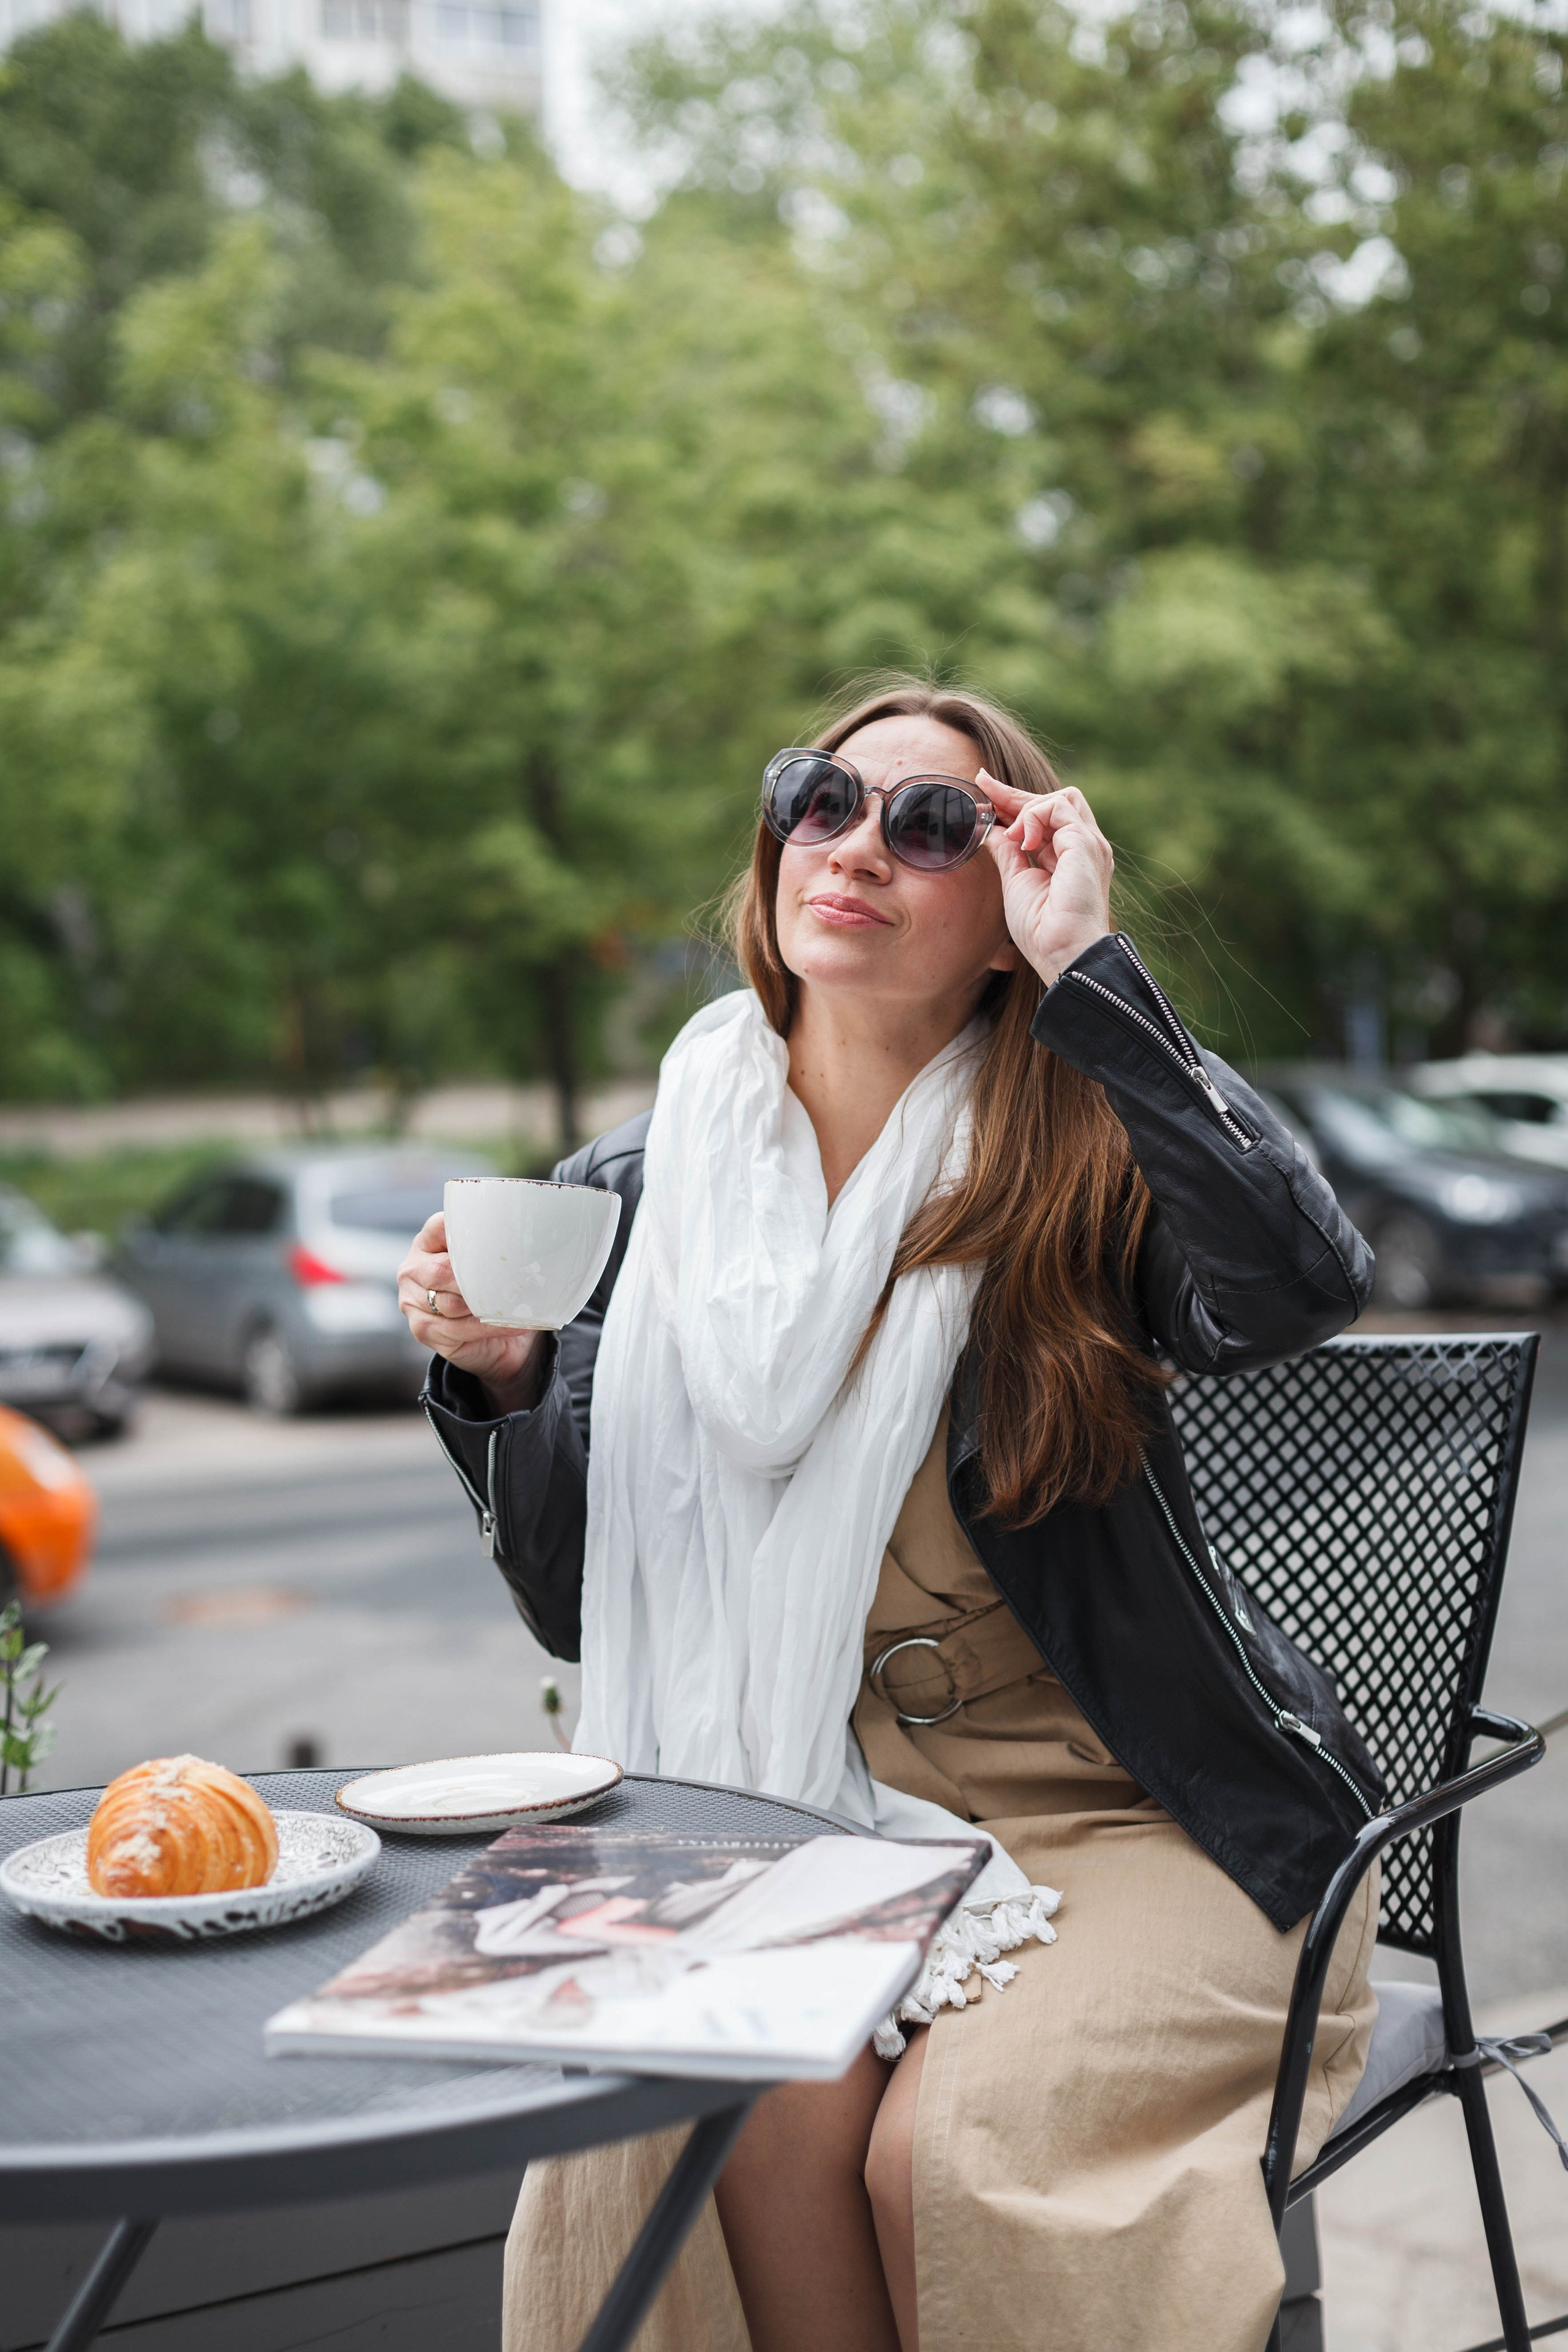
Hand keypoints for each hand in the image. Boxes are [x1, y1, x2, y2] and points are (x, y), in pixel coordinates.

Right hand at [397, 1212, 547, 1414]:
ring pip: (451, 1303)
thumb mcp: (489, 1261)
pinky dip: (489, 1328)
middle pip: (442, 1270)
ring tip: (516, 1304)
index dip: (467, 1233)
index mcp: (428, 1240)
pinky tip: (512, 1324)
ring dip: (486, 1306)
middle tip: (514, 1281)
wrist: (493, 1338)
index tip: (500, 1239)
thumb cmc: (490, 1290)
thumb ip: (494, 1246)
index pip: (441, 1226)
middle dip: (478, 1279)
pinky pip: (457, 1329)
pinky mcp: (423, 1330)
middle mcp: (413, 1268)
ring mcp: (413, 1301)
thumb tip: (531, 1237)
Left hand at [979, 771, 1113, 987]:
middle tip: (984, 786)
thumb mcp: (1016, 882)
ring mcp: (1088, 845)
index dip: (1013, 802)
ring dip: (1027, 808)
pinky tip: (1022, 841)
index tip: (984, 788)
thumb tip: (992, 829)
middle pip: (1055, 800)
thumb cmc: (1041, 930)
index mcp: (1070, 857)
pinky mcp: (1085, 844)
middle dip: (1016, 794)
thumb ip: (1008, 852)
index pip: (1044, 817)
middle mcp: (1084, 848)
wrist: (1061, 953)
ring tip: (1011, 836)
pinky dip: (1034, 817)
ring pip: (1061, 798)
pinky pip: (1058, 808)